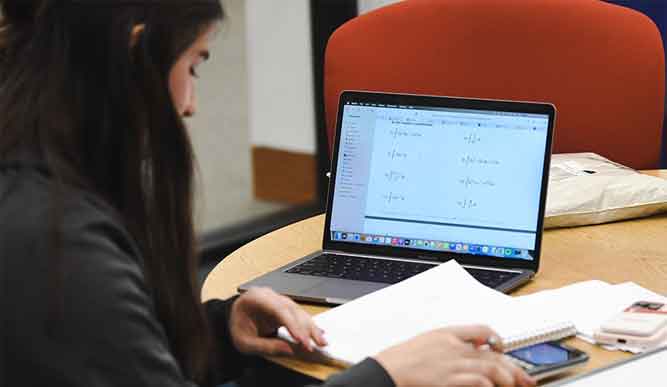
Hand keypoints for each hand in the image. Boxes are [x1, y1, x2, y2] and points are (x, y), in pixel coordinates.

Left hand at [229, 287, 326, 355]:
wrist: (235, 317)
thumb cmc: (238, 326)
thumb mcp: (245, 341)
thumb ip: (266, 346)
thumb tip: (289, 350)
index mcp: (256, 298)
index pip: (278, 310)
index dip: (292, 325)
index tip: (301, 339)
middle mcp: (270, 295)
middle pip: (292, 310)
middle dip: (305, 329)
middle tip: (314, 344)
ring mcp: (279, 299)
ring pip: (299, 311)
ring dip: (312, 328)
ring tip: (321, 342)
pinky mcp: (285, 306)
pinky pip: (300, 314)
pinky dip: (310, 325)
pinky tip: (319, 332)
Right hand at [374, 325, 534, 386]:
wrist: (383, 373)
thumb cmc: (396, 362)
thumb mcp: (421, 345)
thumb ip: (442, 347)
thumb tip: (461, 353)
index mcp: (445, 334)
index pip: (480, 330)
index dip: (497, 340)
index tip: (503, 351)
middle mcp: (452, 346)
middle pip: (493, 353)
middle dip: (513, 368)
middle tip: (525, 379)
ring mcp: (452, 363)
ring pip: (492, 368)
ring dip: (508, 379)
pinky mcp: (450, 380)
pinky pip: (480, 380)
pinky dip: (490, 385)